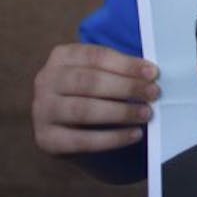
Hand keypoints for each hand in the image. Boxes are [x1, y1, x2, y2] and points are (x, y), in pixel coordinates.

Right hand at [32, 43, 159, 155]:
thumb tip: (151, 76)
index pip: (96, 57)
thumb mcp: (96, 71)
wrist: (59, 121)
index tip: (153, 73)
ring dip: (120, 112)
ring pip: (83, 110)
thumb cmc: (86, 90)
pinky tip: (134, 135)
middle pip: (89, 82)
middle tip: (153, 93)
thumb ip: (117, 70)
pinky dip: (111, 139)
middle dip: (125, 87)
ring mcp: (42, 110)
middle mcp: (46, 80)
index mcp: (61, 56)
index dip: (126, 65)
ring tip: (146, 114)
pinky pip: (81, 140)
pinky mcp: (46, 138)